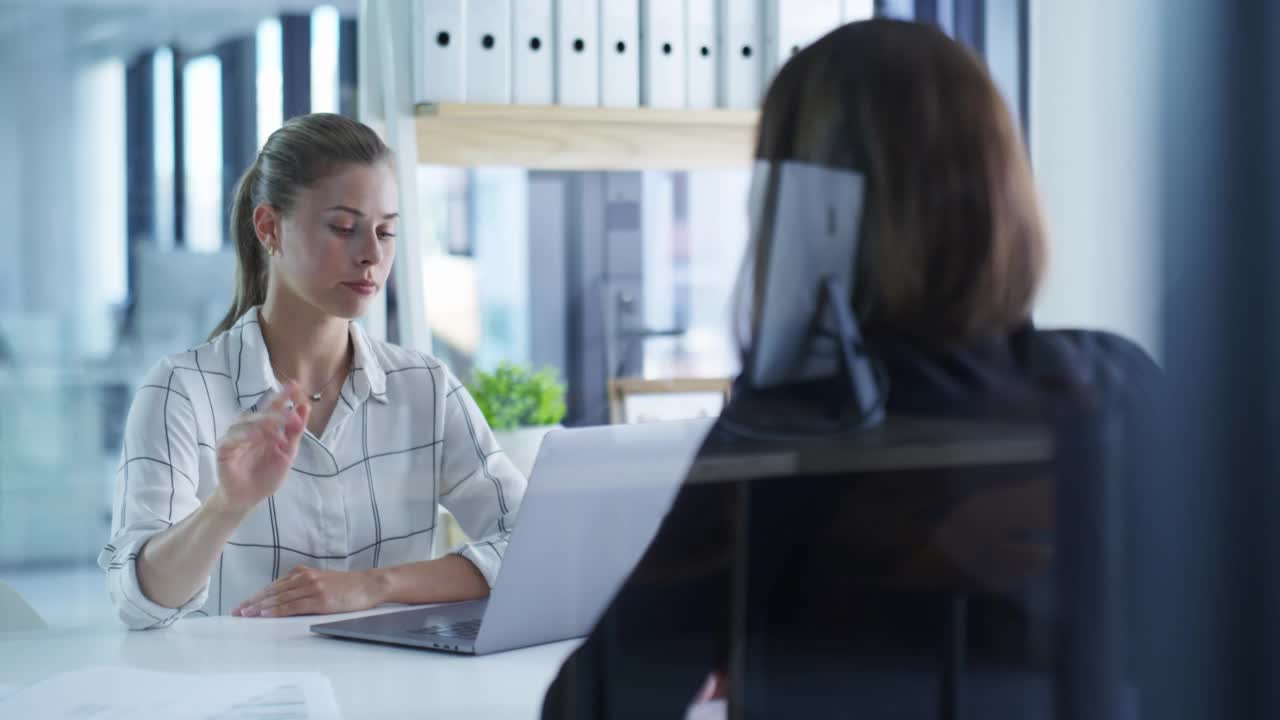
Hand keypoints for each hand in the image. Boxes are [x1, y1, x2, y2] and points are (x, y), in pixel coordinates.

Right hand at [214, 384, 309, 513]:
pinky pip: (231, 438)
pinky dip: (243, 435)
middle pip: (261, 413)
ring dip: (263, 424)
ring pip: (245, 422)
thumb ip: (295, 432)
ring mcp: (236, 438)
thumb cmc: (266, 475)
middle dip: (276, 412)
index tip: (295, 385)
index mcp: (266, 428)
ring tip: (276, 431)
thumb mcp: (287, 453)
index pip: (274, 407)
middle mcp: (250, 429)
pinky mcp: (224, 450)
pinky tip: (255, 437)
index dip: (283, 396)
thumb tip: (304, 407)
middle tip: (290, 417)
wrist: (249, 498)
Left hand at [232, 565, 384, 617]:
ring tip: (245, 614)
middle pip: (272, 592)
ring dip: (260, 607)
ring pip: (279, 598)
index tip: (242, 605)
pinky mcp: (320, 599)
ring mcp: (312, 587)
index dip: (256, 596)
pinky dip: (277, 610)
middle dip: (252, 602)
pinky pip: (293, 606)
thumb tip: (284, 597)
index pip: (273, 586)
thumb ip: (303, 584)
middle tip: (235, 611)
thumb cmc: (347, 586)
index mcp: (302, 573)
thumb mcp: (322, 580)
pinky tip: (265, 614)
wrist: (369, 584)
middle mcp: (304, 577)